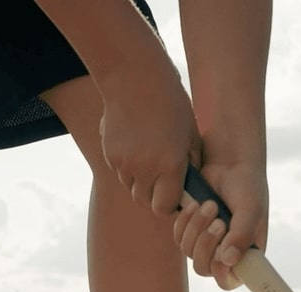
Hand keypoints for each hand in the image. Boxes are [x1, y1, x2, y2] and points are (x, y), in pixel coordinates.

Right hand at [98, 61, 202, 215]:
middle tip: (161, 181)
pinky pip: (119, 171)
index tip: (173, 196)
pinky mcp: (109, 154)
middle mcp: (145, 169)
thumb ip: (190, 164)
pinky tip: (135, 141)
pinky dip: (126, 164)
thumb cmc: (170, 102)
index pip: (164, 207)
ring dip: (139, 180)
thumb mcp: (190, 133)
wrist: (134, 75)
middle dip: (152, 196)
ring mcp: (124, 163)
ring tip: (148, 154)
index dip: (169, 205)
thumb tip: (189, 189)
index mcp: (170, 165)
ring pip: (130, 186)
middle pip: (144, 202)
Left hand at [173, 163, 267, 288]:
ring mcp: (206, 242)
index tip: (223, 257)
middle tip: (218, 221)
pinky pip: (179, 237)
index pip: (229, 281)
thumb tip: (229, 261)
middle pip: (203, 268)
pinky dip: (184, 222)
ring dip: (196, 228)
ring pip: (189, 252)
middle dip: (207, 244)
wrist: (227, 160)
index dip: (222, 274)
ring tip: (209, 204)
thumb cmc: (246, 184)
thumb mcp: (250, 209)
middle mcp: (225, 252)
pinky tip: (195, 204)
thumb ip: (242, 235)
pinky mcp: (190, 229)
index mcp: (245, 253)